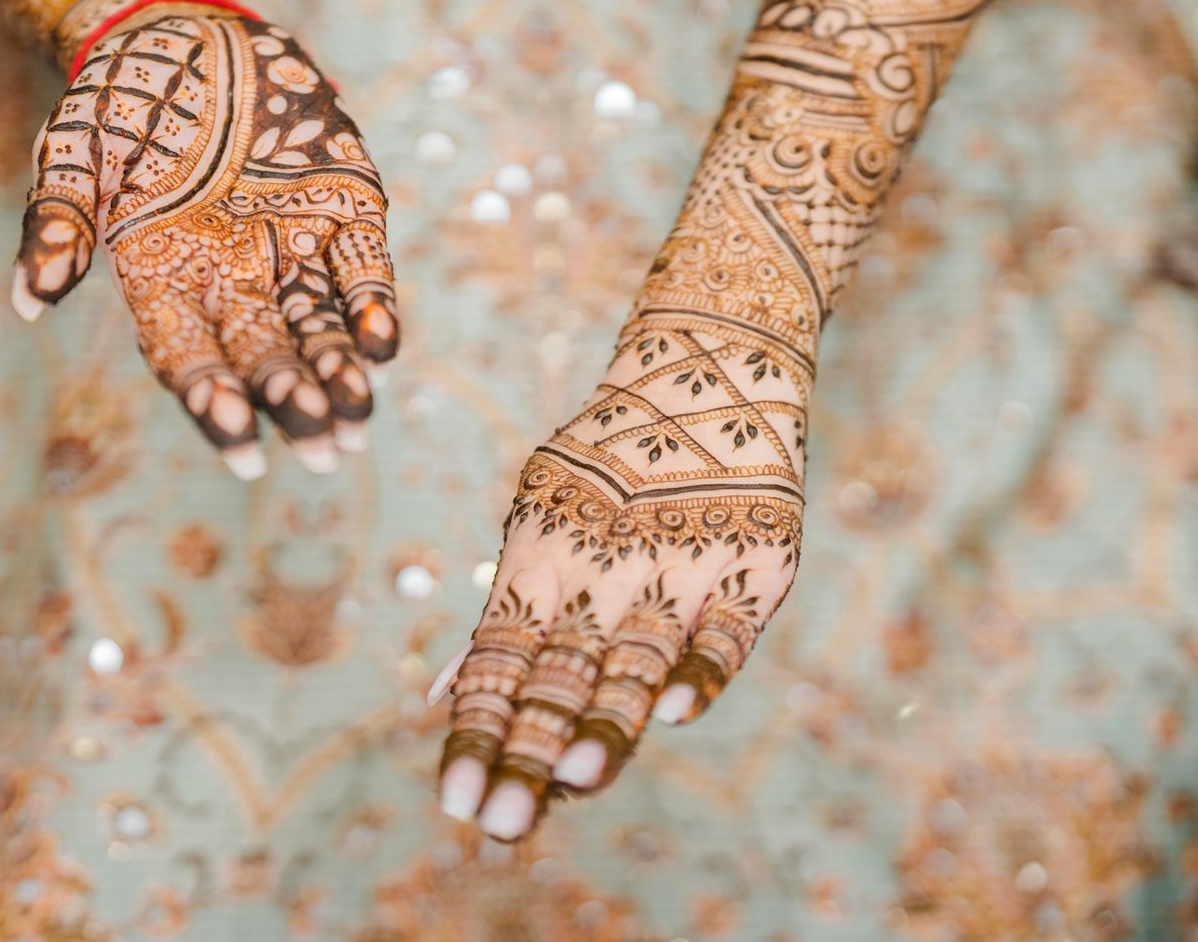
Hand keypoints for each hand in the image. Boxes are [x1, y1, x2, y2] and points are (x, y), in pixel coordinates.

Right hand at [13, 9, 397, 477]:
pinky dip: (374, 309)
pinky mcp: (346, 211)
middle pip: (265, 354)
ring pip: (321, 327)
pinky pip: (364, 271)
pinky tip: (382, 348)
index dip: (215, 402)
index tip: (242, 448)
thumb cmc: (122, 98)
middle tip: (320, 448)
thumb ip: (56, 221)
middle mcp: (233, 278)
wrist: (193, 33)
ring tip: (356, 419)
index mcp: (166, 278)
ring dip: (340, 374)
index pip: (191, 356)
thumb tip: (30, 299)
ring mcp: (293, 248)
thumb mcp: (73, 151)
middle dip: (290, 400)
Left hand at [433, 299, 807, 840]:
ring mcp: (683, 566)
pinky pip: (728, 626)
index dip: (479, 732)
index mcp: (545, 560)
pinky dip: (702, 663)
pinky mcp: (754, 564)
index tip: (453, 802)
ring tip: (572, 776)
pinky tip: (674, 711)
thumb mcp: (540, 521)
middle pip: (562, 676)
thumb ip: (504, 614)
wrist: (708, 373)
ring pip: (639, 657)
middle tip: (497, 824)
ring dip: (607, 716)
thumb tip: (443, 694)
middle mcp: (606, 569)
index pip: (501, 661)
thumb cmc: (608, 465)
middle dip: (527, 752)